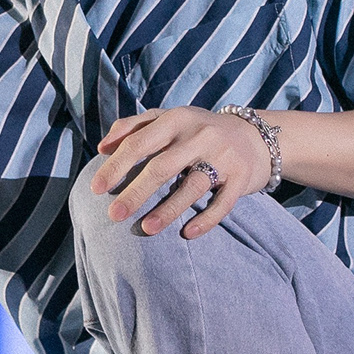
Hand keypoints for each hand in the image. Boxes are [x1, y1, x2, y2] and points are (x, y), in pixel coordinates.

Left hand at [90, 106, 272, 238]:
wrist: (257, 136)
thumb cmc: (199, 130)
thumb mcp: (169, 119)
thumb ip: (134, 127)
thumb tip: (102, 147)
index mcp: (176, 120)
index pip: (139, 143)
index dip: (116, 166)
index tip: (95, 188)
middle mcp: (199, 136)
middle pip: (161, 167)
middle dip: (135, 193)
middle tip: (113, 216)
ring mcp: (223, 157)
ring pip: (191, 187)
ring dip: (167, 210)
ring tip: (146, 229)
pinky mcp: (242, 178)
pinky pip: (223, 203)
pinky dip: (205, 220)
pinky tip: (187, 234)